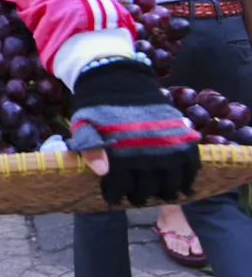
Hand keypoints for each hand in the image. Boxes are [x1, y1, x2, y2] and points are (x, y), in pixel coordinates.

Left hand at [67, 59, 200, 205]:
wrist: (119, 79)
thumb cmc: (97, 107)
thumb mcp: (84, 126)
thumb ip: (91, 149)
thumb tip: (102, 173)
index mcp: (120, 154)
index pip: (119, 188)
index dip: (114, 195)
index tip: (112, 197)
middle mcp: (147, 154)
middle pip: (146, 190)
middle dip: (138, 196)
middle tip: (135, 196)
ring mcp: (168, 147)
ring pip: (170, 184)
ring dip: (164, 192)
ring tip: (158, 193)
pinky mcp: (183, 138)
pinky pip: (191, 167)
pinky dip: (187, 179)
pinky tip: (181, 186)